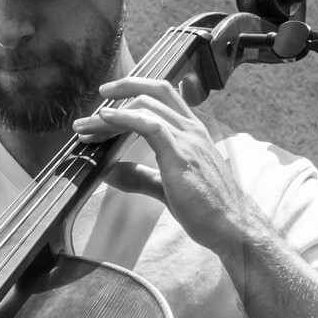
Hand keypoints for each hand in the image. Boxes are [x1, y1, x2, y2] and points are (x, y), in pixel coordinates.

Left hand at [73, 76, 259, 258]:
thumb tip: (109, 172)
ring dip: (109, 115)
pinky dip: (124, 118)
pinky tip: (105, 119)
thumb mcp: (166, 186)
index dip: (134, 90)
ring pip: (145, 107)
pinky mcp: (180, 154)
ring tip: (85, 127)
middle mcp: (191, 129)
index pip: (163, 96)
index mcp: (191, 132)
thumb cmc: (206, 208)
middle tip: (89, 111)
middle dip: (119, 93)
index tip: (107, 99)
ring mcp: (187, 139)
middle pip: (152, 93)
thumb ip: (139, 176)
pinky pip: (149, 125)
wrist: (231, 226)